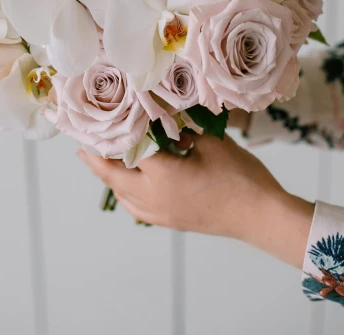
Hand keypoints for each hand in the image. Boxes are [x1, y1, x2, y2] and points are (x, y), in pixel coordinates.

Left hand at [79, 133, 313, 268]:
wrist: (260, 216)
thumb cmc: (239, 175)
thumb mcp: (211, 142)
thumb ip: (183, 130)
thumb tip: (164, 121)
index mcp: (159, 174)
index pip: (124, 149)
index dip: (110, 134)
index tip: (96, 122)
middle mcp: (152, 197)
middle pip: (113, 176)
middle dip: (97, 160)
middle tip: (83, 145)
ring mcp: (160, 214)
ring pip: (122, 194)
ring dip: (110, 177)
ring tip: (102, 160)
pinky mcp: (170, 222)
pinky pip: (136, 208)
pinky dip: (126, 193)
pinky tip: (129, 184)